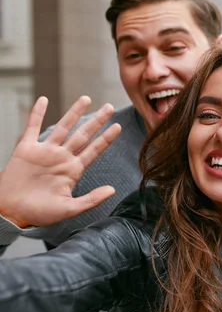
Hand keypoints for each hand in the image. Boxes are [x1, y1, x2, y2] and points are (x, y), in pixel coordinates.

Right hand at [0, 96, 121, 227]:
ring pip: (63, 127)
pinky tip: (43, 100)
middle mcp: (61, 157)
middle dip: (96, 121)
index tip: (118, 126)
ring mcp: (45, 151)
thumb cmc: (40, 213)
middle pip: (82, 135)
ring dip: (74, 112)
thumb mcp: (70, 208)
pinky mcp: (26, 149)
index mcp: (73, 170)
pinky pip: (32, 127)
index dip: (106, 138)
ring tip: (86, 98)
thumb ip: (92, 199)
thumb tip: (113, 190)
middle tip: (110, 107)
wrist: (12, 213)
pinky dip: (37, 113)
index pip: (93, 150)